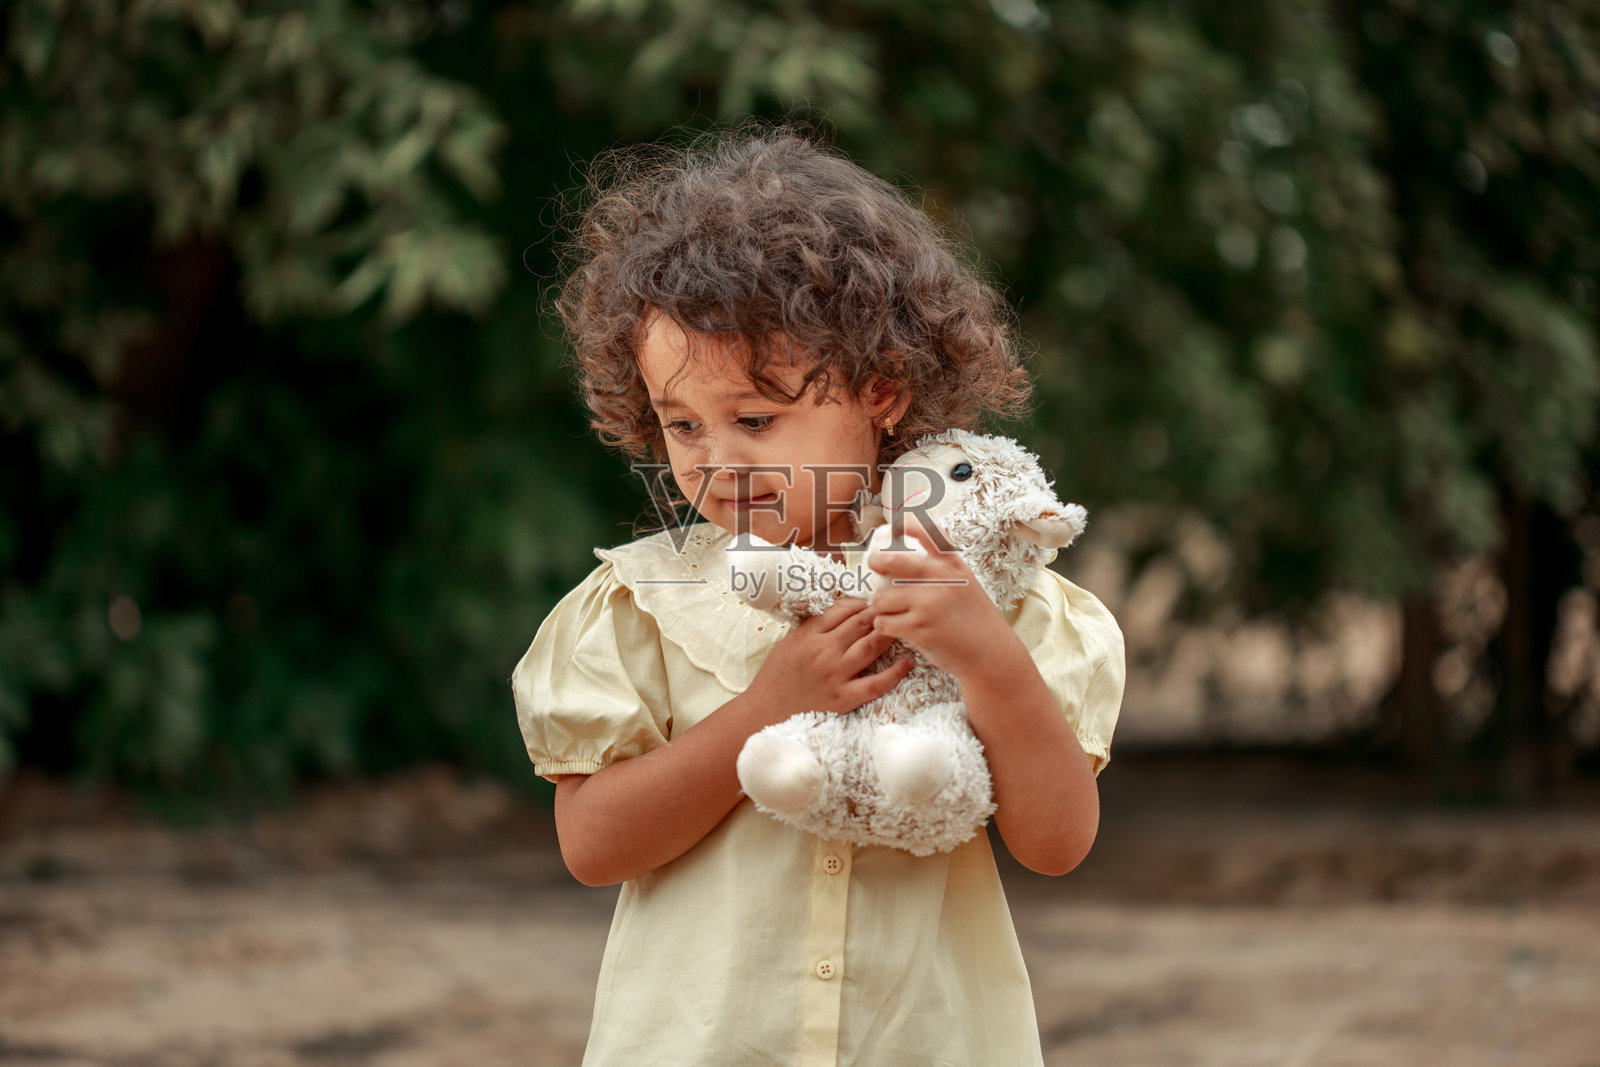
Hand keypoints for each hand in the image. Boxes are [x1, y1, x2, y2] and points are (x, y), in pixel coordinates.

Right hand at [744, 597, 912, 722]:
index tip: (870, 604)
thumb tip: (841, 612)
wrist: (763, 712)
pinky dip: (896, 672)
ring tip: (902, 628)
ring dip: (889, 634)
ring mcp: (835, 675)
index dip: (862, 603)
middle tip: (892, 611)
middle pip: (861, 623)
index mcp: (808, 634)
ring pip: (871, 646)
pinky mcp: (843, 699)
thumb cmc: (776, 677)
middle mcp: (823, 651)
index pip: (843, 608)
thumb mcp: (789, 642)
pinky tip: (908, 662)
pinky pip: (876, 684)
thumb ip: (814, 627)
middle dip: (880, 614)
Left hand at [866, 516, 1011, 676]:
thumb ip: (942, 572)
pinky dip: (884, 626)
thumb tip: (905, 561)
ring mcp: (928, 604)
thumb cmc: (974, 620)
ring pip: (882, 597)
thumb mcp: (966, 585)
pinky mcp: (918, 628)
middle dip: (876, 561)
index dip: (908, 525)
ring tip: (891, 612)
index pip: (930, 534)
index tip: (895, 524)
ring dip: (881, 606)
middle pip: (894, 560)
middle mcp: (940, 580)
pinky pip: (883, 622)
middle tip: (874, 564)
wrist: (990, 653)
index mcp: (953, 567)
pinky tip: (894, 628)